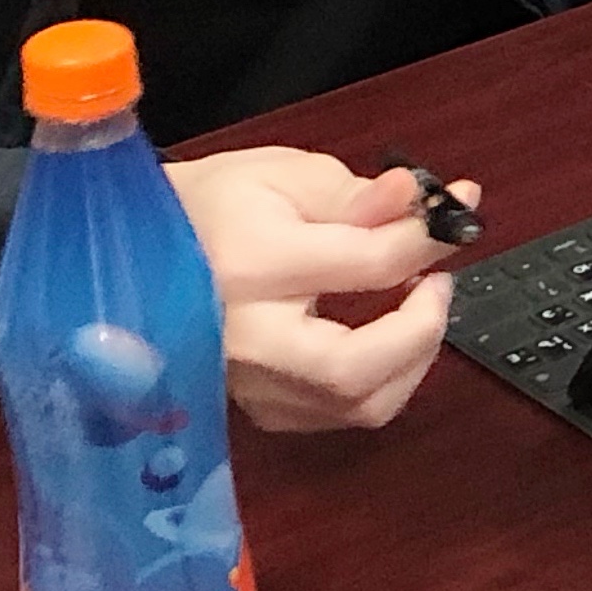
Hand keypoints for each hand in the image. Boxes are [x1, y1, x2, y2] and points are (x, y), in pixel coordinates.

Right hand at [165, 147, 465, 433]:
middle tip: (437, 283)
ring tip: (417, 308)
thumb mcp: (282, 174)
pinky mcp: (250, 405)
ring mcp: (244, 381)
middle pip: (356, 370)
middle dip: (422, 330)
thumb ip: (356, 195)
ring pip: (354, 405)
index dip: (428, 241)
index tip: (456, 213)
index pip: (369, 265)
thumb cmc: (211, 205)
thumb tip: (421, 200)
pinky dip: (377, 383)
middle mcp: (245, 336)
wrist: (135, 251)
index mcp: (254, 264)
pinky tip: (382, 341)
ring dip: (410, 360)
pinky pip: (333, 416)